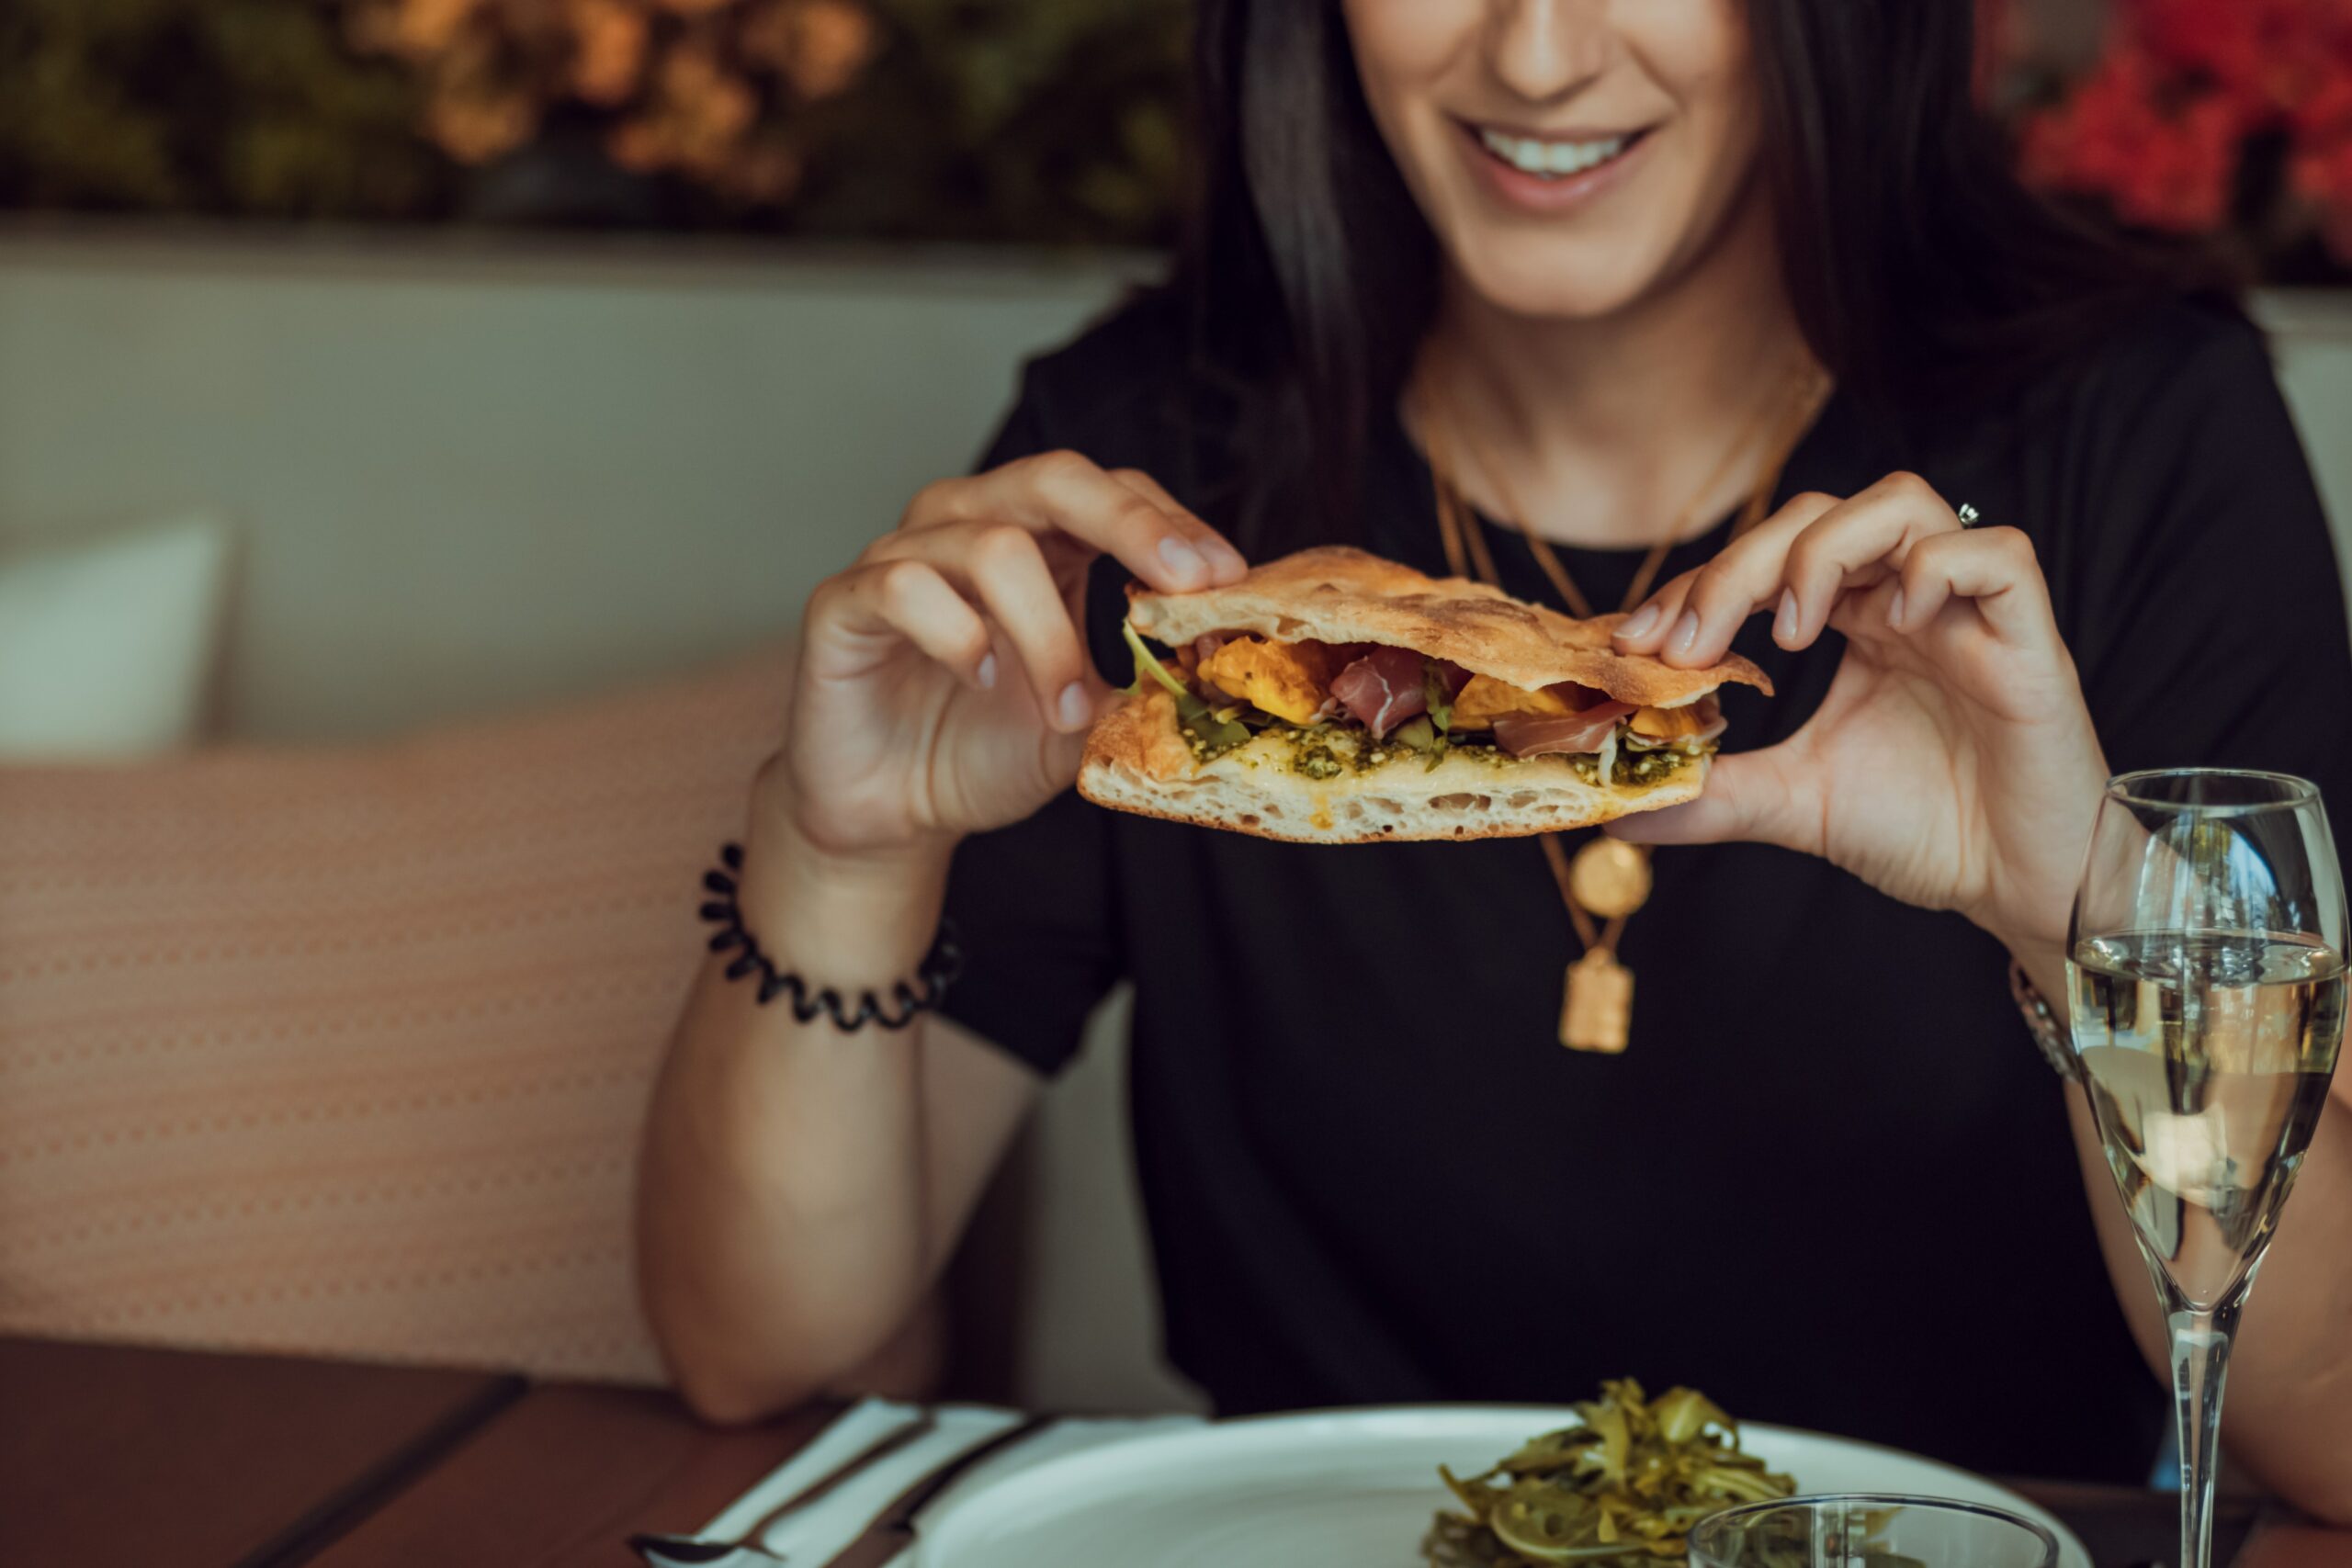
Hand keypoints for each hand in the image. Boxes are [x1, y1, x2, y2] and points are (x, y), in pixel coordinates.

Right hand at [774, 451, 1246, 859]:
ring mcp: (901, 556)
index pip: (1112, 491)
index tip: (1227, 578)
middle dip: (1131, 526)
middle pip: (1055, 479)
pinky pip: (906, 587)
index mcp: (1036, 539)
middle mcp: (967, 526)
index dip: (1171, 523)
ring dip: (1048, 634)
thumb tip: (1216, 669)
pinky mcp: (844, 601)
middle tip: (1183, 586)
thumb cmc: (983, 749)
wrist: (892, 811)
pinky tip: (980, 678)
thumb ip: (1138, 687)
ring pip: (992, 545)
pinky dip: (959, 635)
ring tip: (1066, 708)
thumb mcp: (1084, 721)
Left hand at [1606, 472, 2107, 963]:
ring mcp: (1969, 609)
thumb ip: (1716, 795)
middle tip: (1688, 642)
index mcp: (1856, 620)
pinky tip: (1895, 627)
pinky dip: (1935, 570)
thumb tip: (1622, 811)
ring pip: (1901, 502)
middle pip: (1819, 514)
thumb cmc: (1929, 830)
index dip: (1696, 583)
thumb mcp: (1796, 804)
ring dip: (1825, 552)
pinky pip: (1996, 551)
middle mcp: (1907, 597)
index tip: (1636, 640)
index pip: (1767, 558)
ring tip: (1792, 632)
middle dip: (1738, 564)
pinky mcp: (2031, 636)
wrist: (2021, 885)